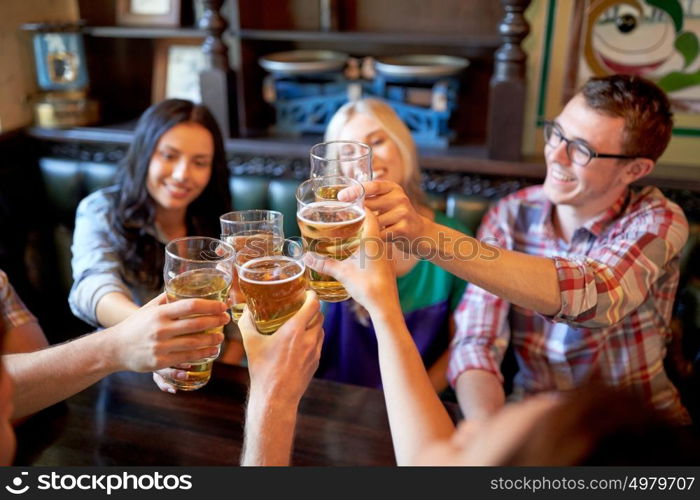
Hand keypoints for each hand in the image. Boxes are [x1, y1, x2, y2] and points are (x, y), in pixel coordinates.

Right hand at [106, 293, 228, 373]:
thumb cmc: (136, 325)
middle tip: (225, 320)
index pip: (190, 306)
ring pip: (194, 343)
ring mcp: (160, 346)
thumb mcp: (149, 308)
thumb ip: (167, 298)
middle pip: (196, 325)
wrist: (114, 348)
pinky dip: (201, 355)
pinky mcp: (160, 362)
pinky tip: (211, 351)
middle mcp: (160, 329)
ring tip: (221, 337)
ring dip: (212, 340)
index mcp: (160, 313)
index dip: (210, 306)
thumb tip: (185, 285)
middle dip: (215, 322)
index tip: (222, 306)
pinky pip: (186, 358)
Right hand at [238, 290, 322, 404]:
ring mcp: (315, 351)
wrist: (276, 396)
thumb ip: (246, 323)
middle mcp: (309, 339)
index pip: (313, 304)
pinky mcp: (316, 362)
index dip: (312, 295)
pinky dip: (313, 337)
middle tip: (302, 306)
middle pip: (320, 315)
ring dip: (314, 323)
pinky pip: (319, 343)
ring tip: (301, 322)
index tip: (306, 292)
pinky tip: (301, 340)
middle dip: (312, 308)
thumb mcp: (251, 343)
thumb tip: (245, 309)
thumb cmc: (262, 370)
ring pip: (321, 329)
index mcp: (295, 330)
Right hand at [304, 210, 399, 315]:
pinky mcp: (386, 264)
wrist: (385, 305)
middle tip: (344, 215)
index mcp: (373, 239)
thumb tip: (306, 257)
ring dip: (364, 231)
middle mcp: (382, 244)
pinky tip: (358, 250)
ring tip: (348, 230)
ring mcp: (386, 254)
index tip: (348, 203)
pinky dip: (368, 243)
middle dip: (359, 217)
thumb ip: (325, 264)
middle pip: (373, 222)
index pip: (369, 214)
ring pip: (376, 235)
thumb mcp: (343, 273)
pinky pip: (378, 247)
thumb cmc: (367, 286)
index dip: (360, 206)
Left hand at [339, 180, 428, 245]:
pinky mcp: (404, 229)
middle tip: (345, 219)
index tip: (341, 197)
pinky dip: (375, 238)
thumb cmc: (396, 216)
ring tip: (364, 232)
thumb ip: (371, 198)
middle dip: (357, 213)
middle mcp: (399, 198)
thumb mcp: (388, 201)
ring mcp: (403, 213)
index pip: (372, 186)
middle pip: (370, 204)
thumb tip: (343, 199)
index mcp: (393, 188)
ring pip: (374, 222)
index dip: (355, 191)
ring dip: (366, 228)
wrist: (419, 232)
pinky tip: (375, 239)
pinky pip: (381, 234)